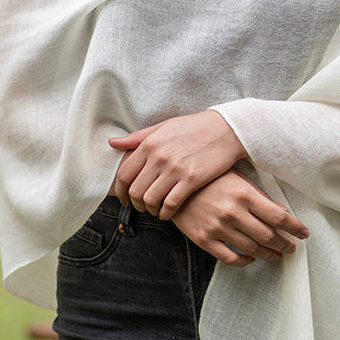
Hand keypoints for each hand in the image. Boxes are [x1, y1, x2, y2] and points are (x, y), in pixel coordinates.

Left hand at [109, 111, 245, 218]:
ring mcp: (175, 169)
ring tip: (155, 210)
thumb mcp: (164, 127)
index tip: (126, 199)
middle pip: (135, 190)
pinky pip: (171, 203)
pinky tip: (168, 213)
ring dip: (150, 210)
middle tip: (142, 207)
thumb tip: (112, 143)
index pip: (124, 174)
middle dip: (136, 204)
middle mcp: (159, 157)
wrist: (227, 129)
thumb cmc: (194, 128)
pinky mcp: (192, 179)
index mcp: (150, 144)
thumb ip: (138, 138)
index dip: (121, 192)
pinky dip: (166, 213)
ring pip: (151, 199)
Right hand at [171, 170, 309, 266]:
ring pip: (253, 249)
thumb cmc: (209, 178)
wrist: (173, 186)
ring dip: (270, 255)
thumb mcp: (236, 178)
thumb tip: (281, 211)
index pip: (279, 217)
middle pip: (269, 236)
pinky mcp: (205, 240)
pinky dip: (245, 261)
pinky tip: (251, 258)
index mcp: (245, 194)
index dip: (296, 228)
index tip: (304, 233)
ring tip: (278, 255)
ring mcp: (218, 228)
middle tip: (292, 247)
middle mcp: (233, 212)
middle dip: (285, 244)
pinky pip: (230, 258)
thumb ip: (258, 194)